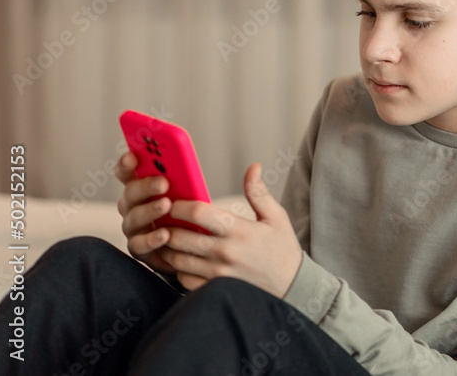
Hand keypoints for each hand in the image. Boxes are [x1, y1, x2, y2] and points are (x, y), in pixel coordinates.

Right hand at [115, 151, 177, 275]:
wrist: (194, 243)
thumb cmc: (187, 212)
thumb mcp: (187, 192)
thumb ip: (181, 178)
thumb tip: (185, 162)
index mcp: (140, 188)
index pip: (126, 173)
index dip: (126, 164)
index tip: (132, 156)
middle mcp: (131, 207)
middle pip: (130, 193)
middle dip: (145, 186)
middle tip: (163, 182)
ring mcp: (133, 228)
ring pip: (134, 218)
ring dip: (150, 210)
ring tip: (166, 205)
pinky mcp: (139, 249)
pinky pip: (139, 245)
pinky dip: (151, 239)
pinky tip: (165, 234)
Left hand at [158, 163, 303, 297]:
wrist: (293, 288)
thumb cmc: (283, 249)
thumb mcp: (277, 217)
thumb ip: (259, 192)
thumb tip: (253, 167)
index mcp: (239, 230)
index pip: (197, 213)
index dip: (179, 205)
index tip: (174, 203)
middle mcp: (225, 252)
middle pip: (179, 237)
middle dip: (166, 227)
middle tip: (164, 220)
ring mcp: (218, 273)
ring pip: (176, 259)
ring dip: (168, 248)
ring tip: (170, 238)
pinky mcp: (214, 290)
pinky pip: (183, 280)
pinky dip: (178, 270)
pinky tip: (184, 260)